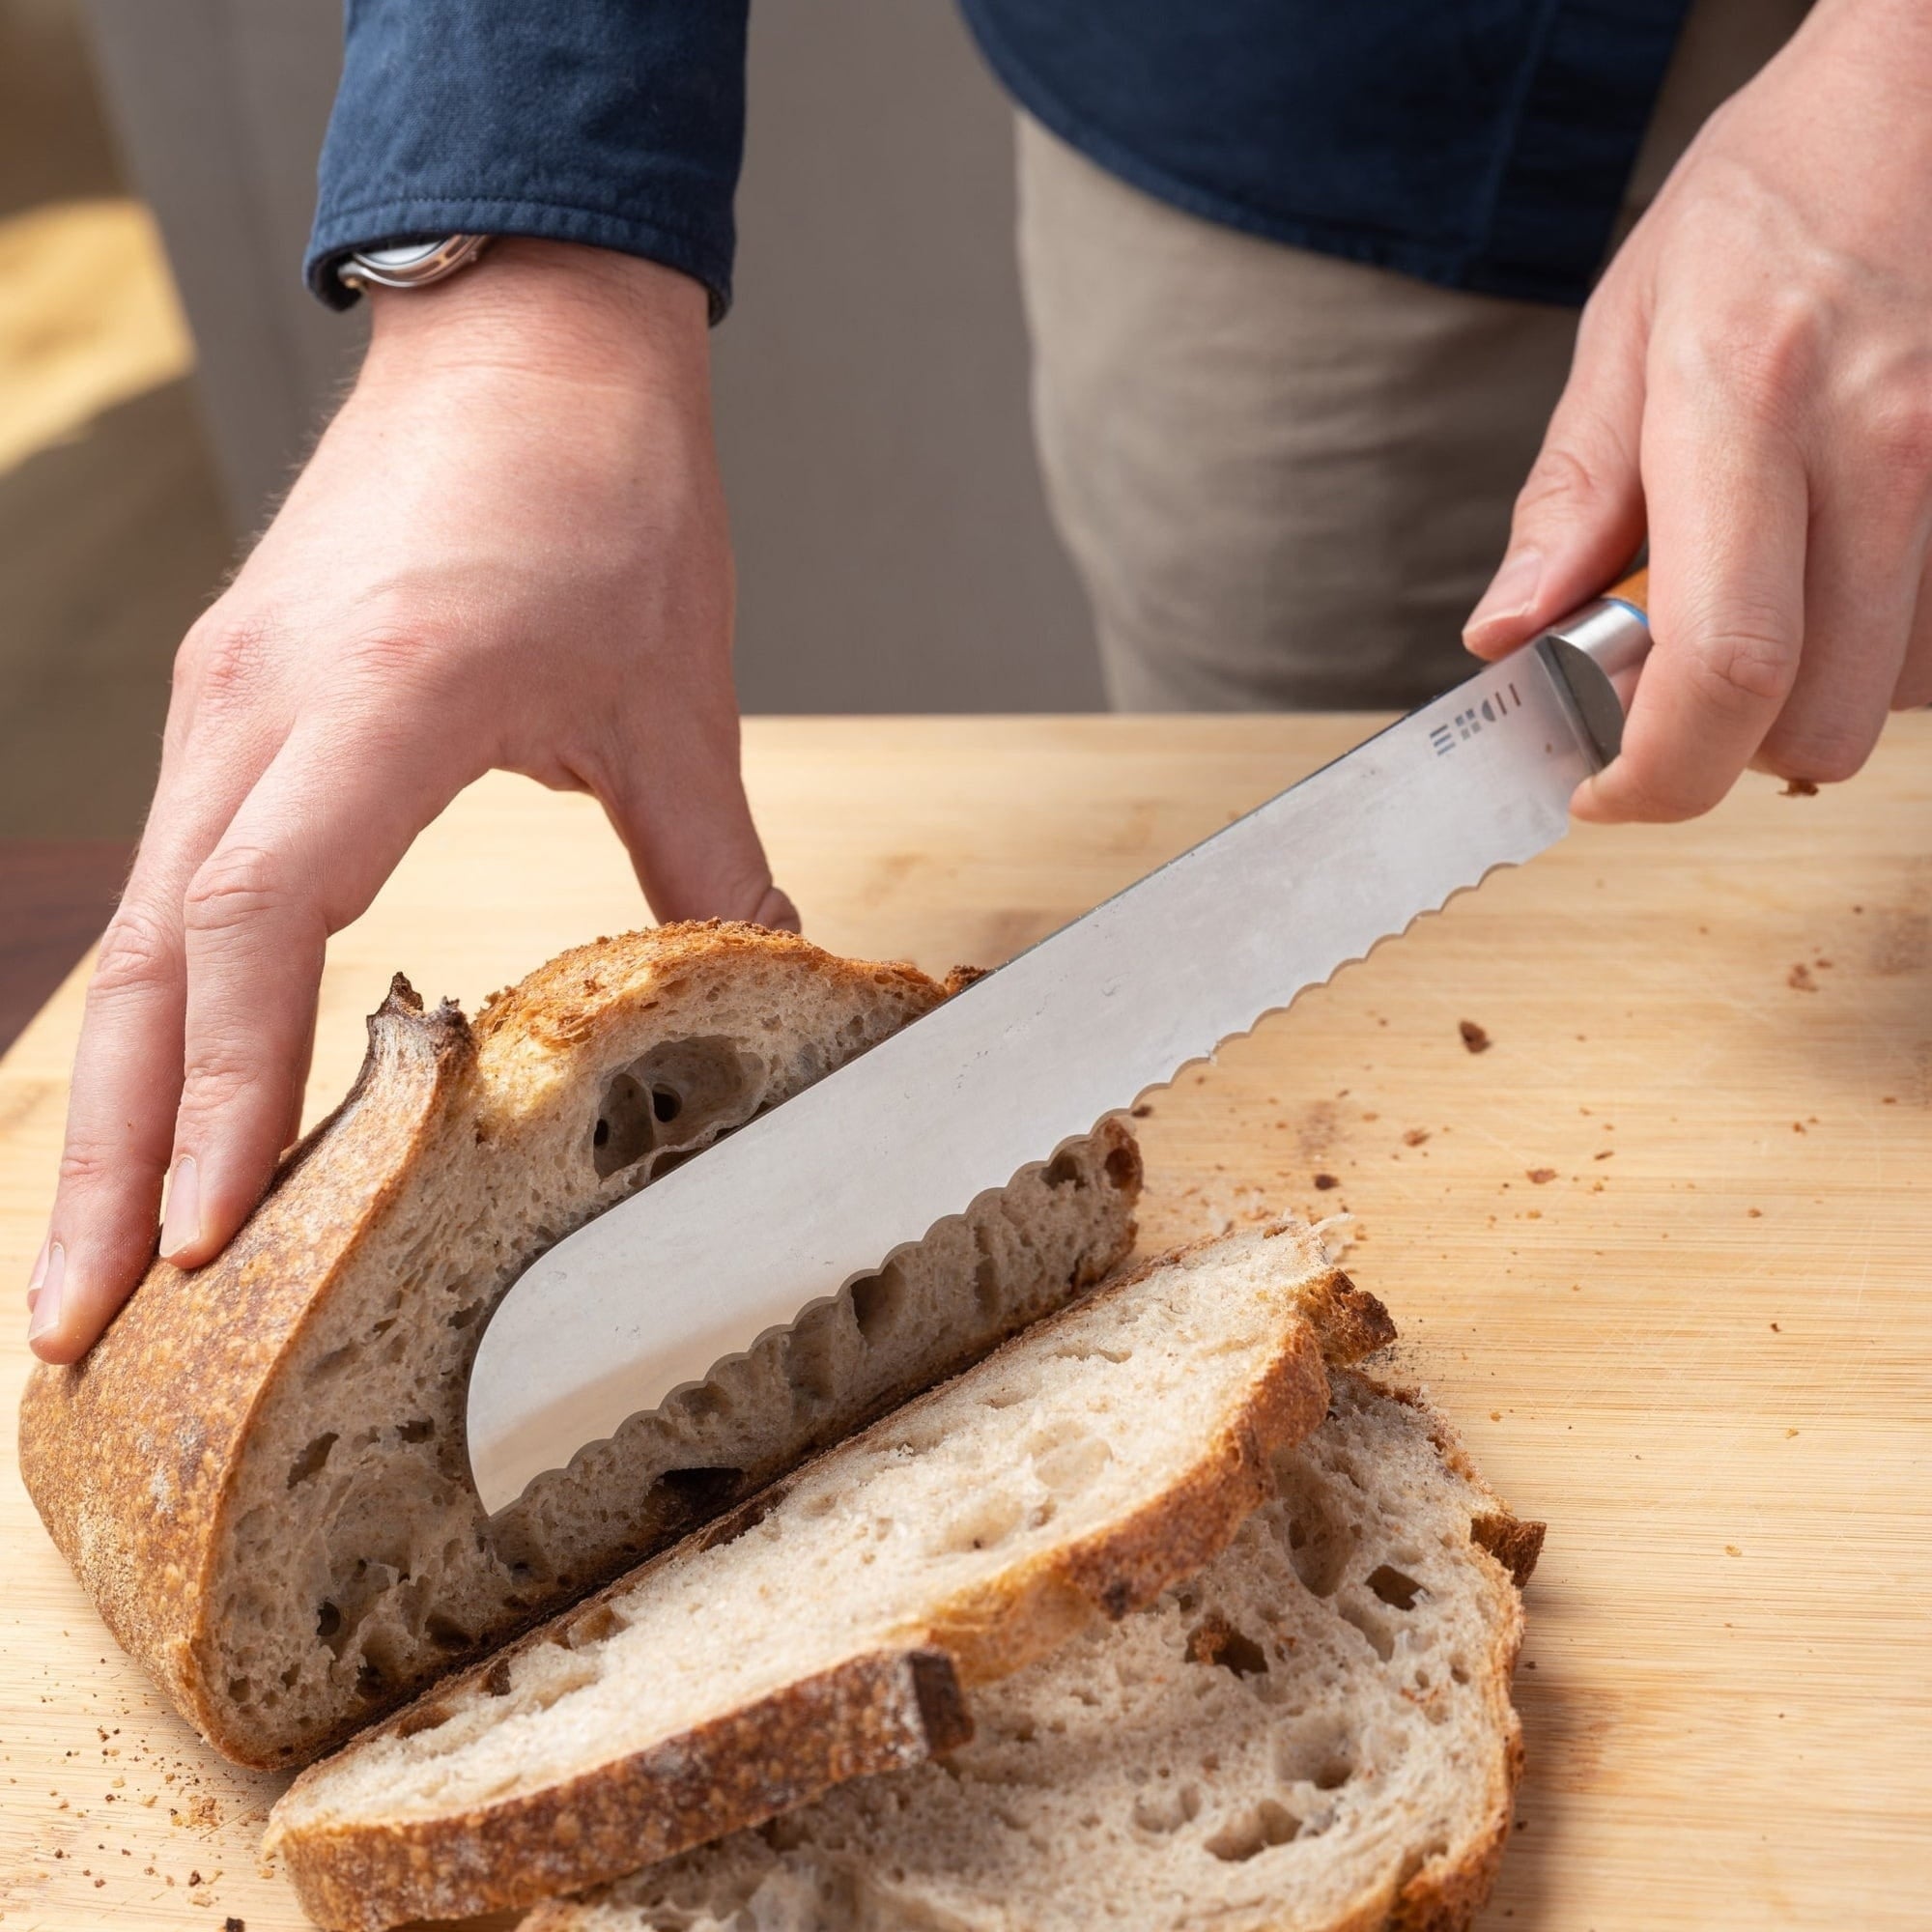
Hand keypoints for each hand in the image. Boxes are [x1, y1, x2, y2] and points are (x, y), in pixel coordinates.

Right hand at [27, 240, 793, 1362]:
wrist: (527, 331)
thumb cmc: (602, 491)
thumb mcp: (672, 695)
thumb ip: (709, 859)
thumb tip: (768, 977)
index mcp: (377, 699)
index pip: (261, 920)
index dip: (235, 1092)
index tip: (215, 1240)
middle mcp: (259, 710)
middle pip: (161, 968)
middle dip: (115, 1159)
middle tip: (85, 1331)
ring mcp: (225, 707)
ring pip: (145, 941)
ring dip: (118, 1107)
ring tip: (96, 1263)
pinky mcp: (232, 707)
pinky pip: (177, 886)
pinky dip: (167, 1016)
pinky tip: (167, 1105)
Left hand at [1463, 0, 1931, 820]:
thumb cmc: (1772, 196)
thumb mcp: (1627, 326)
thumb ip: (1570, 498)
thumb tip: (1508, 637)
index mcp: (1747, 408)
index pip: (1722, 667)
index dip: (1655, 773)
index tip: (1598, 788)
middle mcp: (1879, 449)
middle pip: (1816, 724)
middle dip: (1722, 758)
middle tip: (1659, 708)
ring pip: (1888, 698)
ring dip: (1799, 706)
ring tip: (1744, 622)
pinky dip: (1869, 657)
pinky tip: (1820, 591)